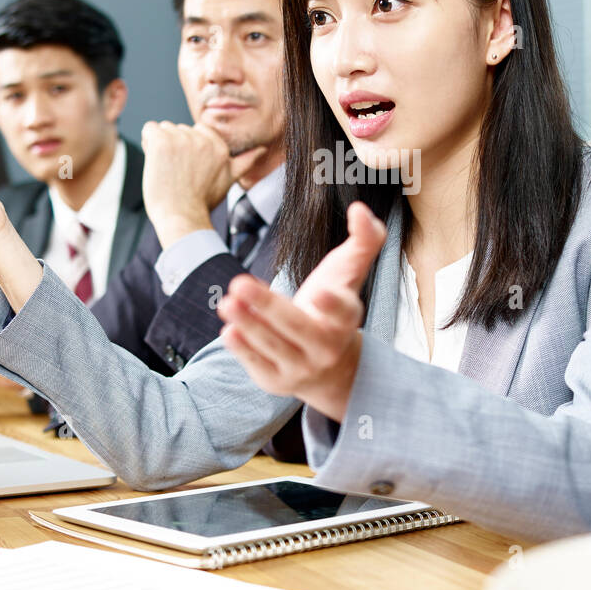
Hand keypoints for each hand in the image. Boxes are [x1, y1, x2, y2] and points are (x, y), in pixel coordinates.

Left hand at [140, 120, 268, 247]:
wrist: (182, 218)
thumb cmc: (201, 202)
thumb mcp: (229, 180)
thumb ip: (245, 162)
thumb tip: (262, 150)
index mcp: (220, 147)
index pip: (199, 130)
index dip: (190, 147)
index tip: (189, 168)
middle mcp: (203, 139)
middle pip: (180, 129)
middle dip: (175, 146)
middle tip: (178, 172)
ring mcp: (182, 139)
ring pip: (165, 129)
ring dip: (161, 145)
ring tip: (167, 169)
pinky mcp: (162, 142)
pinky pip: (149, 129)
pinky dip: (147, 142)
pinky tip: (154, 161)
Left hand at [216, 201, 385, 419]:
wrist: (331, 366)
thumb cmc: (336, 308)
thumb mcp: (349, 273)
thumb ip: (363, 240)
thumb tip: (360, 210)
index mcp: (346, 317)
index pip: (342, 311)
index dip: (332, 303)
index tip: (319, 292)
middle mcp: (327, 346)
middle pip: (297, 326)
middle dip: (268, 306)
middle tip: (239, 283)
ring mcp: (302, 366)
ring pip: (273, 346)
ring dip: (249, 324)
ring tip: (226, 302)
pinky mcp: (277, 379)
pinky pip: (258, 364)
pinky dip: (243, 349)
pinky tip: (228, 329)